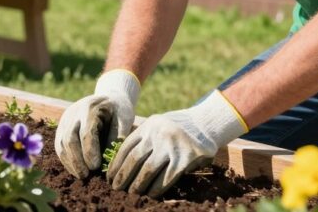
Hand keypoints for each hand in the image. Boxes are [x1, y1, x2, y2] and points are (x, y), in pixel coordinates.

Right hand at [54, 69, 140, 177]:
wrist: (109, 97)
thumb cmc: (119, 110)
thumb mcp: (124, 119)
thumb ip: (117, 137)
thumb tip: (107, 161)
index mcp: (90, 108)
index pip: (86, 133)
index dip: (89, 152)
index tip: (96, 167)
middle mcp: (74, 112)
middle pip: (69, 138)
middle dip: (76, 160)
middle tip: (85, 175)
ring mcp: (66, 118)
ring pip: (61, 142)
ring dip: (69, 161)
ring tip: (81, 175)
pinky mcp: (62, 126)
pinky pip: (59, 144)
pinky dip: (66, 158)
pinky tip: (75, 169)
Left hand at [106, 90, 247, 196]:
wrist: (207, 123)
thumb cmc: (178, 128)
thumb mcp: (159, 125)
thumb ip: (144, 139)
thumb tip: (122, 164)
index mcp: (149, 125)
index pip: (126, 147)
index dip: (116, 164)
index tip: (110, 177)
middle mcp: (158, 134)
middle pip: (134, 160)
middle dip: (123, 177)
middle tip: (116, 189)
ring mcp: (172, 146)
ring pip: (147, 170)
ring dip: (137, 185)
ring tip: (132, 193)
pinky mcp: (185, 158)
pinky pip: (166, 178)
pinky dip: (156, 188)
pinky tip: (150, 194)